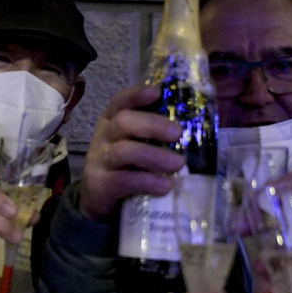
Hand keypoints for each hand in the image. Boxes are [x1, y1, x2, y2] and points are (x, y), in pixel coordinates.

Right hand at [78, 84, 186, 221]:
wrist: (97, 201)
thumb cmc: (124, 166)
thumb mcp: (134, 145)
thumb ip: (154, 135)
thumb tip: (195, 128)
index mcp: (112, 122)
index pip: (120, 101)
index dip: (136, 95)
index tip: (157, 92)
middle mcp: (104, 137)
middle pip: (123, 122)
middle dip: (152, 125)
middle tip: (177, 133)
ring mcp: (99, 161)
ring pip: (124, 152)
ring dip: (154, 157)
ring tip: (178, 164)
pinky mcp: (100, 186)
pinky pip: (123, 181)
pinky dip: (146, 182)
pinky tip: (165, 186)